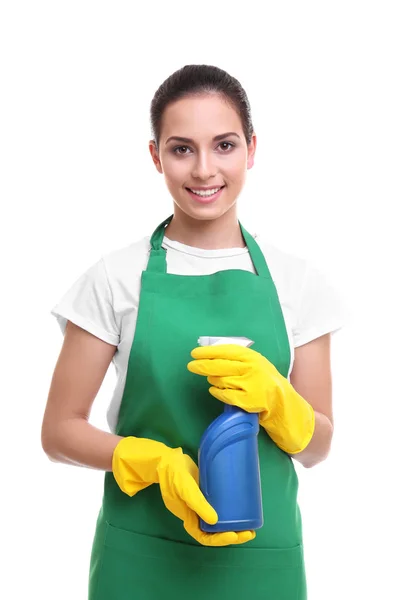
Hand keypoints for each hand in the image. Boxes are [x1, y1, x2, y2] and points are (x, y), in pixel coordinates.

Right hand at [112, 437, 255, 545]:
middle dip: (233, 535)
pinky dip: (231, 511)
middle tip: (249, 532)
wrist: (168, 460)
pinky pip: (220, 507)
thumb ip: (197, 503)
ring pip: (220, 521)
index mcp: (189, 519)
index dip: (221, 540)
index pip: (205, 537)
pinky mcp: (207, 494)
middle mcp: (197, 515)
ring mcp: (202, 505)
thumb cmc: (173, 476)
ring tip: (250, 525)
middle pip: (216, 532)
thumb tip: (215, 521)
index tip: (235, 536)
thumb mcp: (184, 489)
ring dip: (234, 526)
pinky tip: (242, 508)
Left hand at [187, 344, 314, 453]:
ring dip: (212, 379)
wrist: (281, 401)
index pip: (226, 351)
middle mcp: (251, 369)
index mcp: (252, 357)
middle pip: (220, 366)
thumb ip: (238, 357)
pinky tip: (215, 390)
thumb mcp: (255, 362)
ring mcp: (249, 385)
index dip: (208, 352)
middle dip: (202, 365)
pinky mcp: (246, 400)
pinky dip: (217, 392)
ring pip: (220, 380)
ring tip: (212, 379)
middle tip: (191, 366)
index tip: (195, 353)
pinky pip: (224, 394)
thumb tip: (211, 353)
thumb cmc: (264, 378)